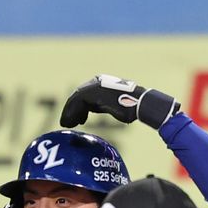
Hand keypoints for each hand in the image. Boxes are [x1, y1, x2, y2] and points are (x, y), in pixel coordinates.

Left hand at [60, 75, 179, 129]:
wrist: (139, 102)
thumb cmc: (131, 106)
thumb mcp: (115, 103)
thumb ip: (103, 104)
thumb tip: (96, 110)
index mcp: (102, 83)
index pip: (85, 95)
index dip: (79, 108)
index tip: (79, 119)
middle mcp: (96, 82)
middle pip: (78, 96)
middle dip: (71, 110)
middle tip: (68, 123)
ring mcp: (94, 86)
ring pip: (75, 100)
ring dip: (70, 113)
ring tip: (68, 125)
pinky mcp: (92, 92)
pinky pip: (76, 103)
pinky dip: (71, 113)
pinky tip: (72, 123)